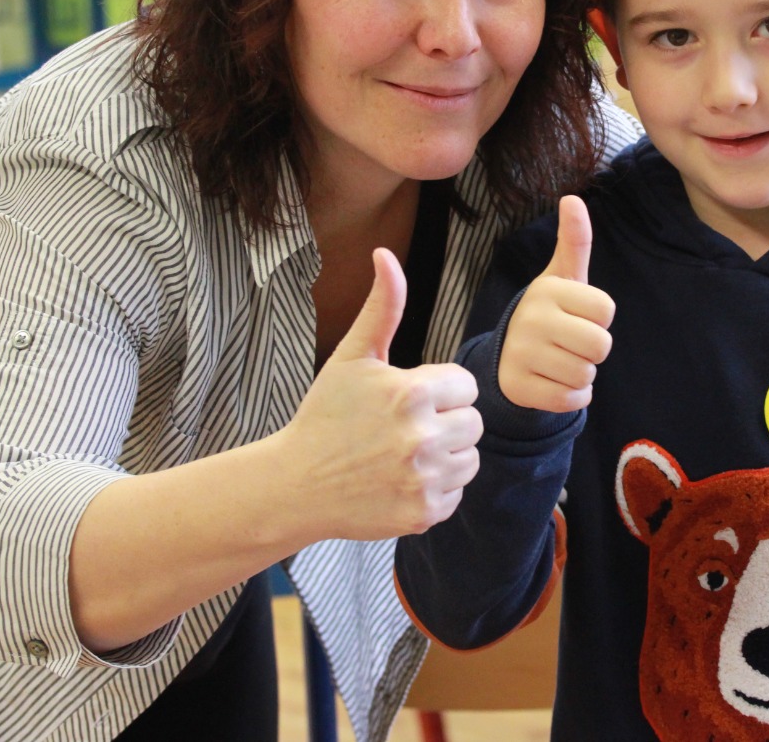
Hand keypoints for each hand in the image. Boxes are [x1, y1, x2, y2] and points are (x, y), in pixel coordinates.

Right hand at [282, 249, 482, 538]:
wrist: (295, 484)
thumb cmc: (325, 415)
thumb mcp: (352, 357)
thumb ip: (383, 307)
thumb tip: (385, 254)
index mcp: (412, 393)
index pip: (466, 385)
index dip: (440, 390)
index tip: (409, 398)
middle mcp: (423, 438)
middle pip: (474, 422)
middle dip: (446, 422)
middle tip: (405, 427)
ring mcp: (424, 480)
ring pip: (470, 459)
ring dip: (446, 455)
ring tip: (404, 453)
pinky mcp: (423, 514)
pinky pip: (456, 494)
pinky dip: (435, 489)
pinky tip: (401, 480)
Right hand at [498, 196, 615, 412]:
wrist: (508, 356)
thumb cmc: (549, 313)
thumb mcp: (563, 277)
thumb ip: (575, 241)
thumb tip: (573, 198)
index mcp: (547, 290)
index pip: (606, 311)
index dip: (599, 319)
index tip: (577, 317)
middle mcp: (531, 318)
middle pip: (600, 346)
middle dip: (593, 351)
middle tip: (571, 343)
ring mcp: (521, 354)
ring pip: (585, 374)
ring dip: (582, 374)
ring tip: (560, 362)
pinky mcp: (519, 387)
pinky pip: (570, 399)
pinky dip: (572, 397)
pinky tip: (554, 383)